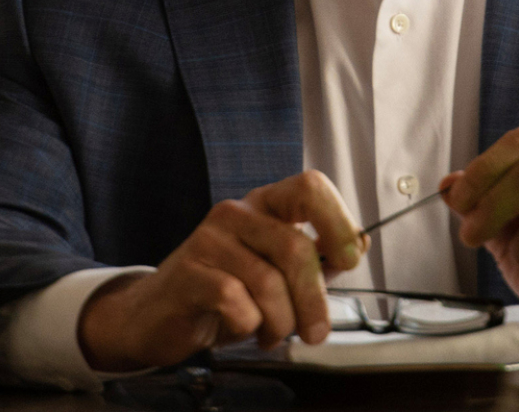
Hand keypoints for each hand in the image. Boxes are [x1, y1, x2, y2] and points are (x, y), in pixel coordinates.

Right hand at [77, 170, 364, 371]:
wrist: (159, 316)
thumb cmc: (224, 292)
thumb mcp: (276, 273)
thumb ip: (317, 259)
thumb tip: (359, 245)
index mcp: (264, 205)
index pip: (310, 187)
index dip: (338, 220)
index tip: (349, 259)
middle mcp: (237, 213)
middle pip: (296, 248)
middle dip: (313, 300)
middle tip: (315, 332)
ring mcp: (210, 240)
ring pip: (269, 284)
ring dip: (280, 322)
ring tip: (270, 332)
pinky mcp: (189, 273)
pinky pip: (239, 304)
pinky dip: (248, 326)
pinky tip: (239, 327)